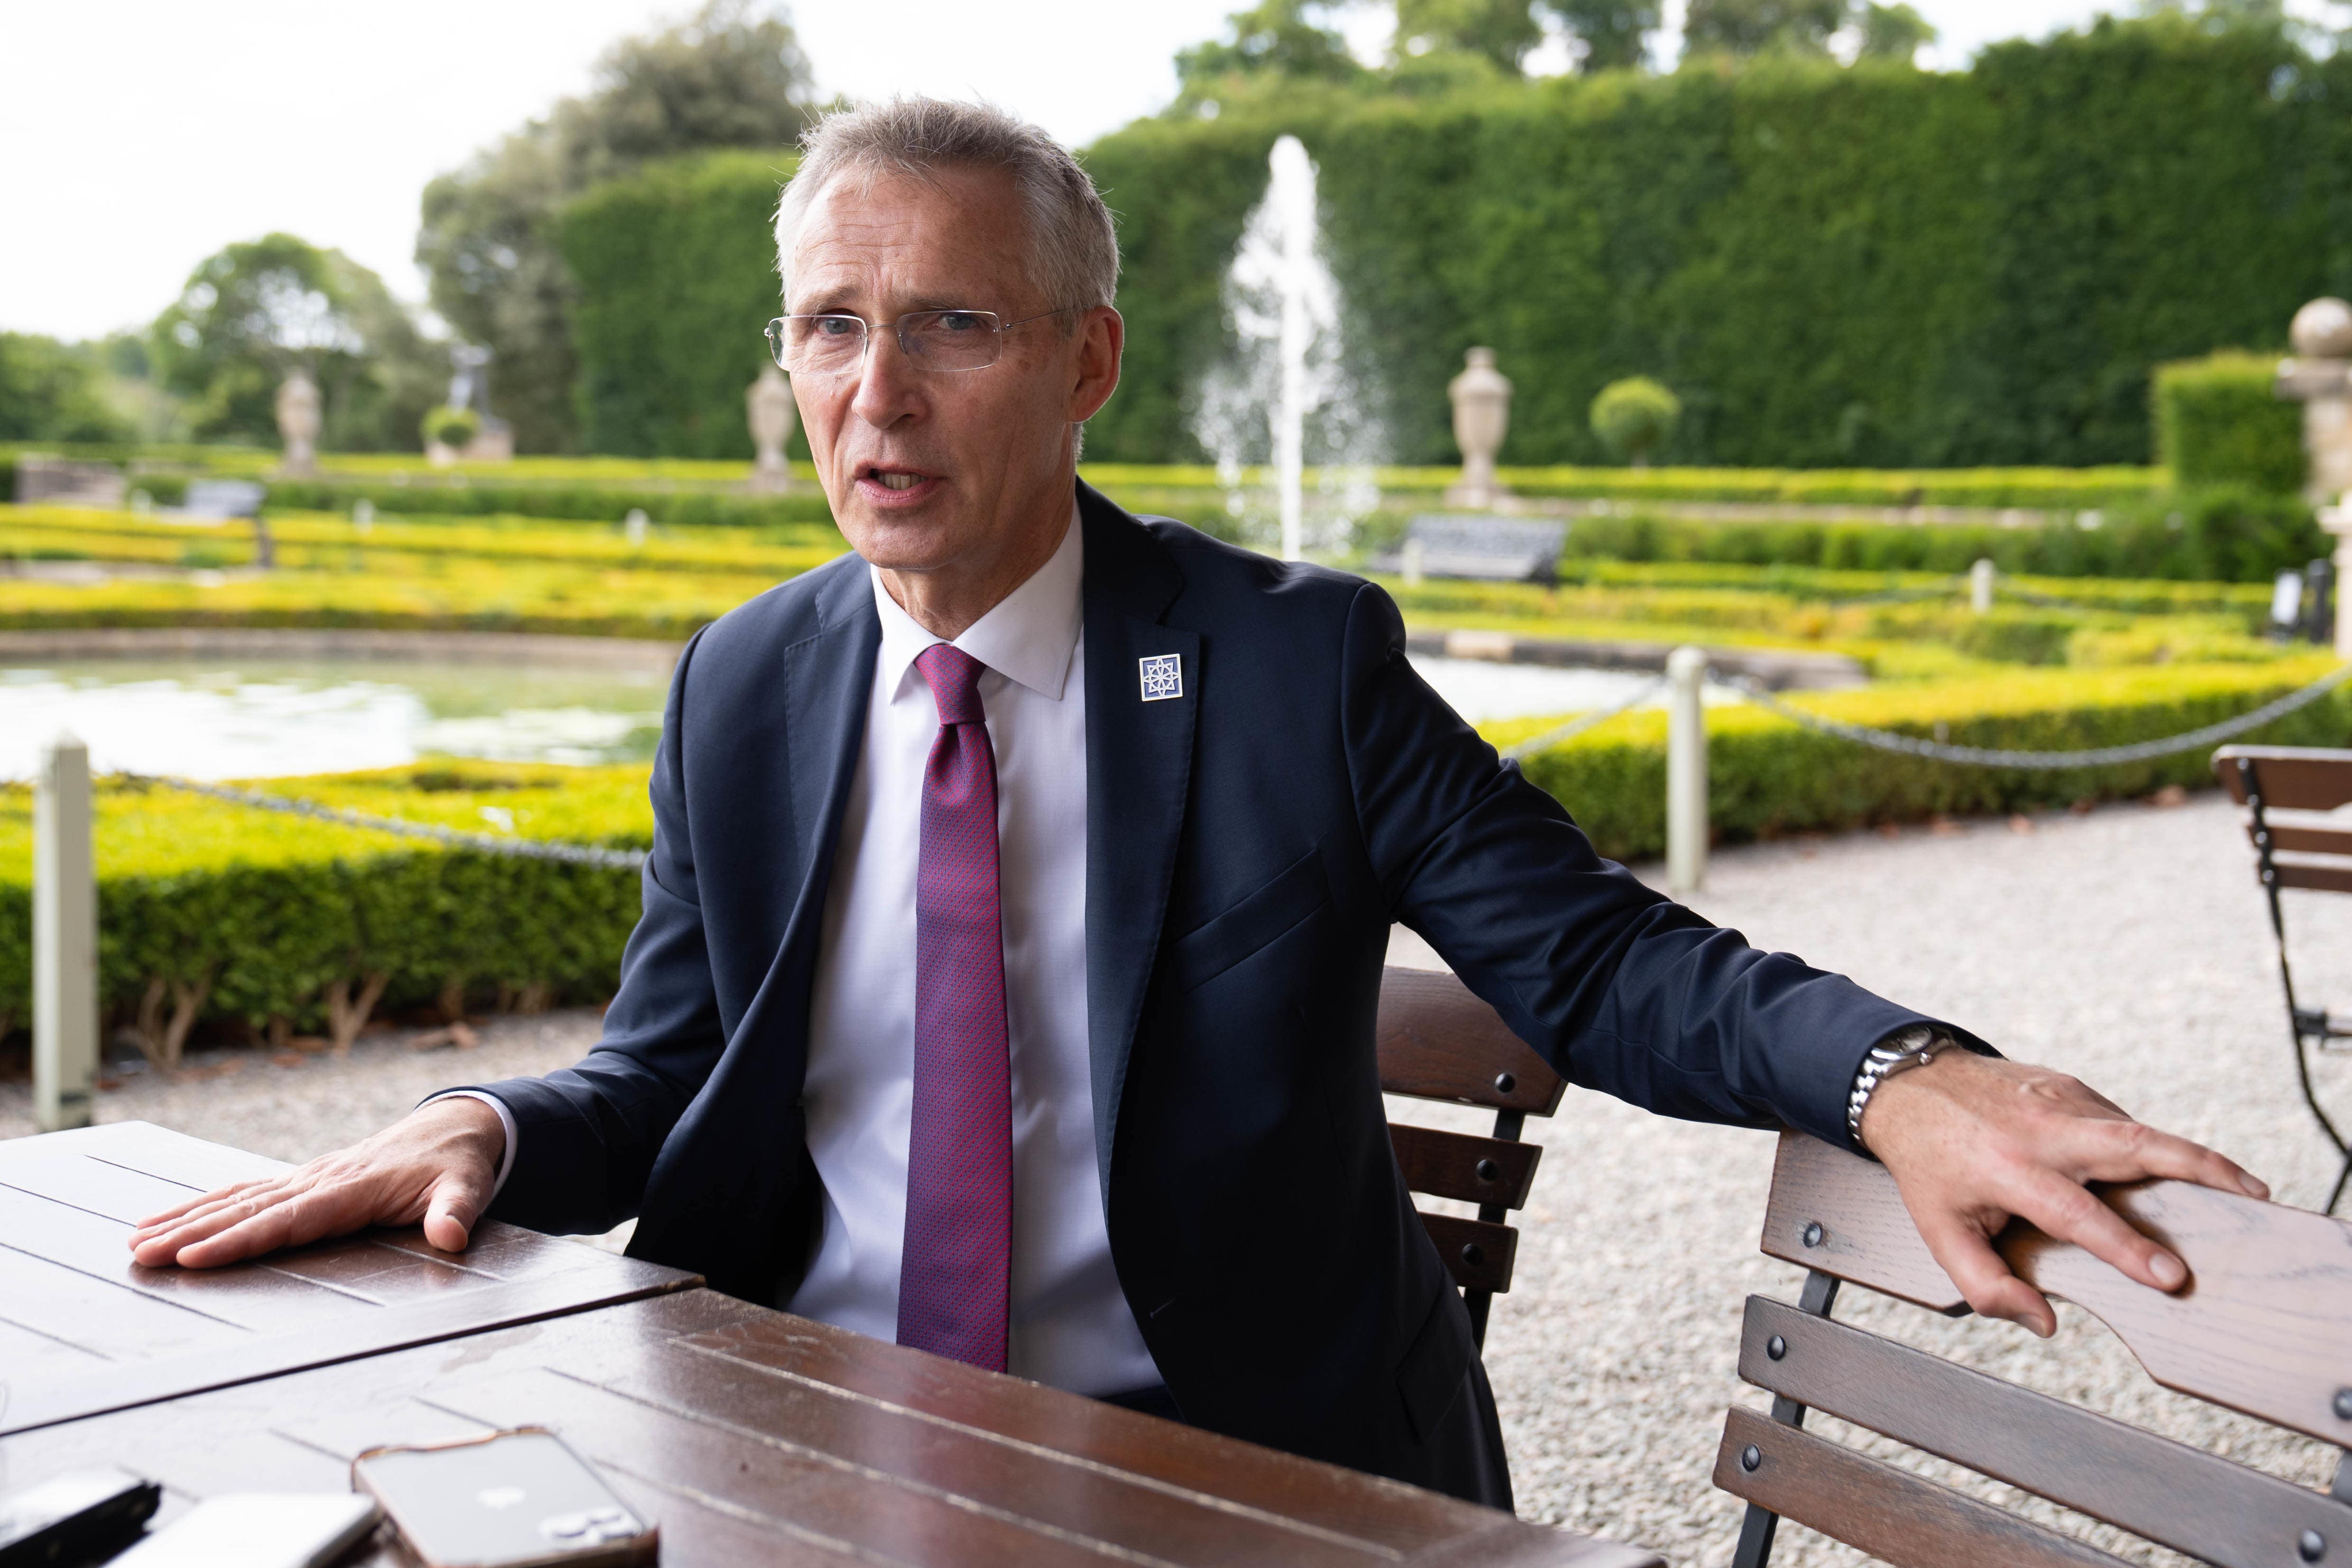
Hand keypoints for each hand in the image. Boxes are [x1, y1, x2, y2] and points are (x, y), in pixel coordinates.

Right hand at [127, 1097, 504, 1268]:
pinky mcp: (304, 1180)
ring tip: (138, 1240)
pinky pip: (247, 1193)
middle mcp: (320, 1180)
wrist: (455, 1127)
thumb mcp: (467, 1186)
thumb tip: (450, 1236)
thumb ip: (456, 1212)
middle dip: (193, 1232)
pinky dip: (206, 1205)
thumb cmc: (458, 1164)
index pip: (288, 1219)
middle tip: (143, 1254)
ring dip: (187, 1219)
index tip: (195, 1256)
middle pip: (249, 1209)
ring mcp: (308, 1177)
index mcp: (354, 1188)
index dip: (241, 1238)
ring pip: (238, 1199)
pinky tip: (170, 1219)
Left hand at [1859, 1051, 2267, 1336]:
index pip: (2078, 1213)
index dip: (2125, 1247)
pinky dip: (2150, 1147)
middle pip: (2133, 1144)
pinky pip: (2120, 1122)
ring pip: (2139, 1130)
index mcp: (2009, 1169)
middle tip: (2251, 1197)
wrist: (1909, 1085)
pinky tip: (2171, 1171)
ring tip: (2242, 1190)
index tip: (2170, 1275)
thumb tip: (2045, 1323)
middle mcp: (2042, 1131)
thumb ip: (1986, 1286)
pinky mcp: (2073, 1088)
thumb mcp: (1937, 1231)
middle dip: (2198, 1168)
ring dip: (2192, 1158)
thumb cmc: (1928, 1164)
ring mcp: (2062, 1102)